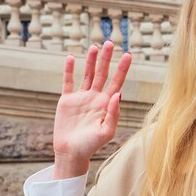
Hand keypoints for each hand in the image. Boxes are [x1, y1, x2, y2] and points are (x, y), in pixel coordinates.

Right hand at [52, 41, 131, 179]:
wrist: (71, 153)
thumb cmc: (92, 146)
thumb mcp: (107, 131)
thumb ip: (113, 113)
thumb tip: (118, 93)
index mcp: (107, 104)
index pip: (117, 81)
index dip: (122, 68)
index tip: (129, 54)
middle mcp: (95, 98)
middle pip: (103, 73)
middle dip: (107, 58)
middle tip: (111, 42)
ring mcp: (81, 98)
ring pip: (87, 74)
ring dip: (91, 60)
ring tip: (95, 46)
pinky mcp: (67, 100)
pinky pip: (68, 82)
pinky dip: (69, 70)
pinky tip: (71, 58)